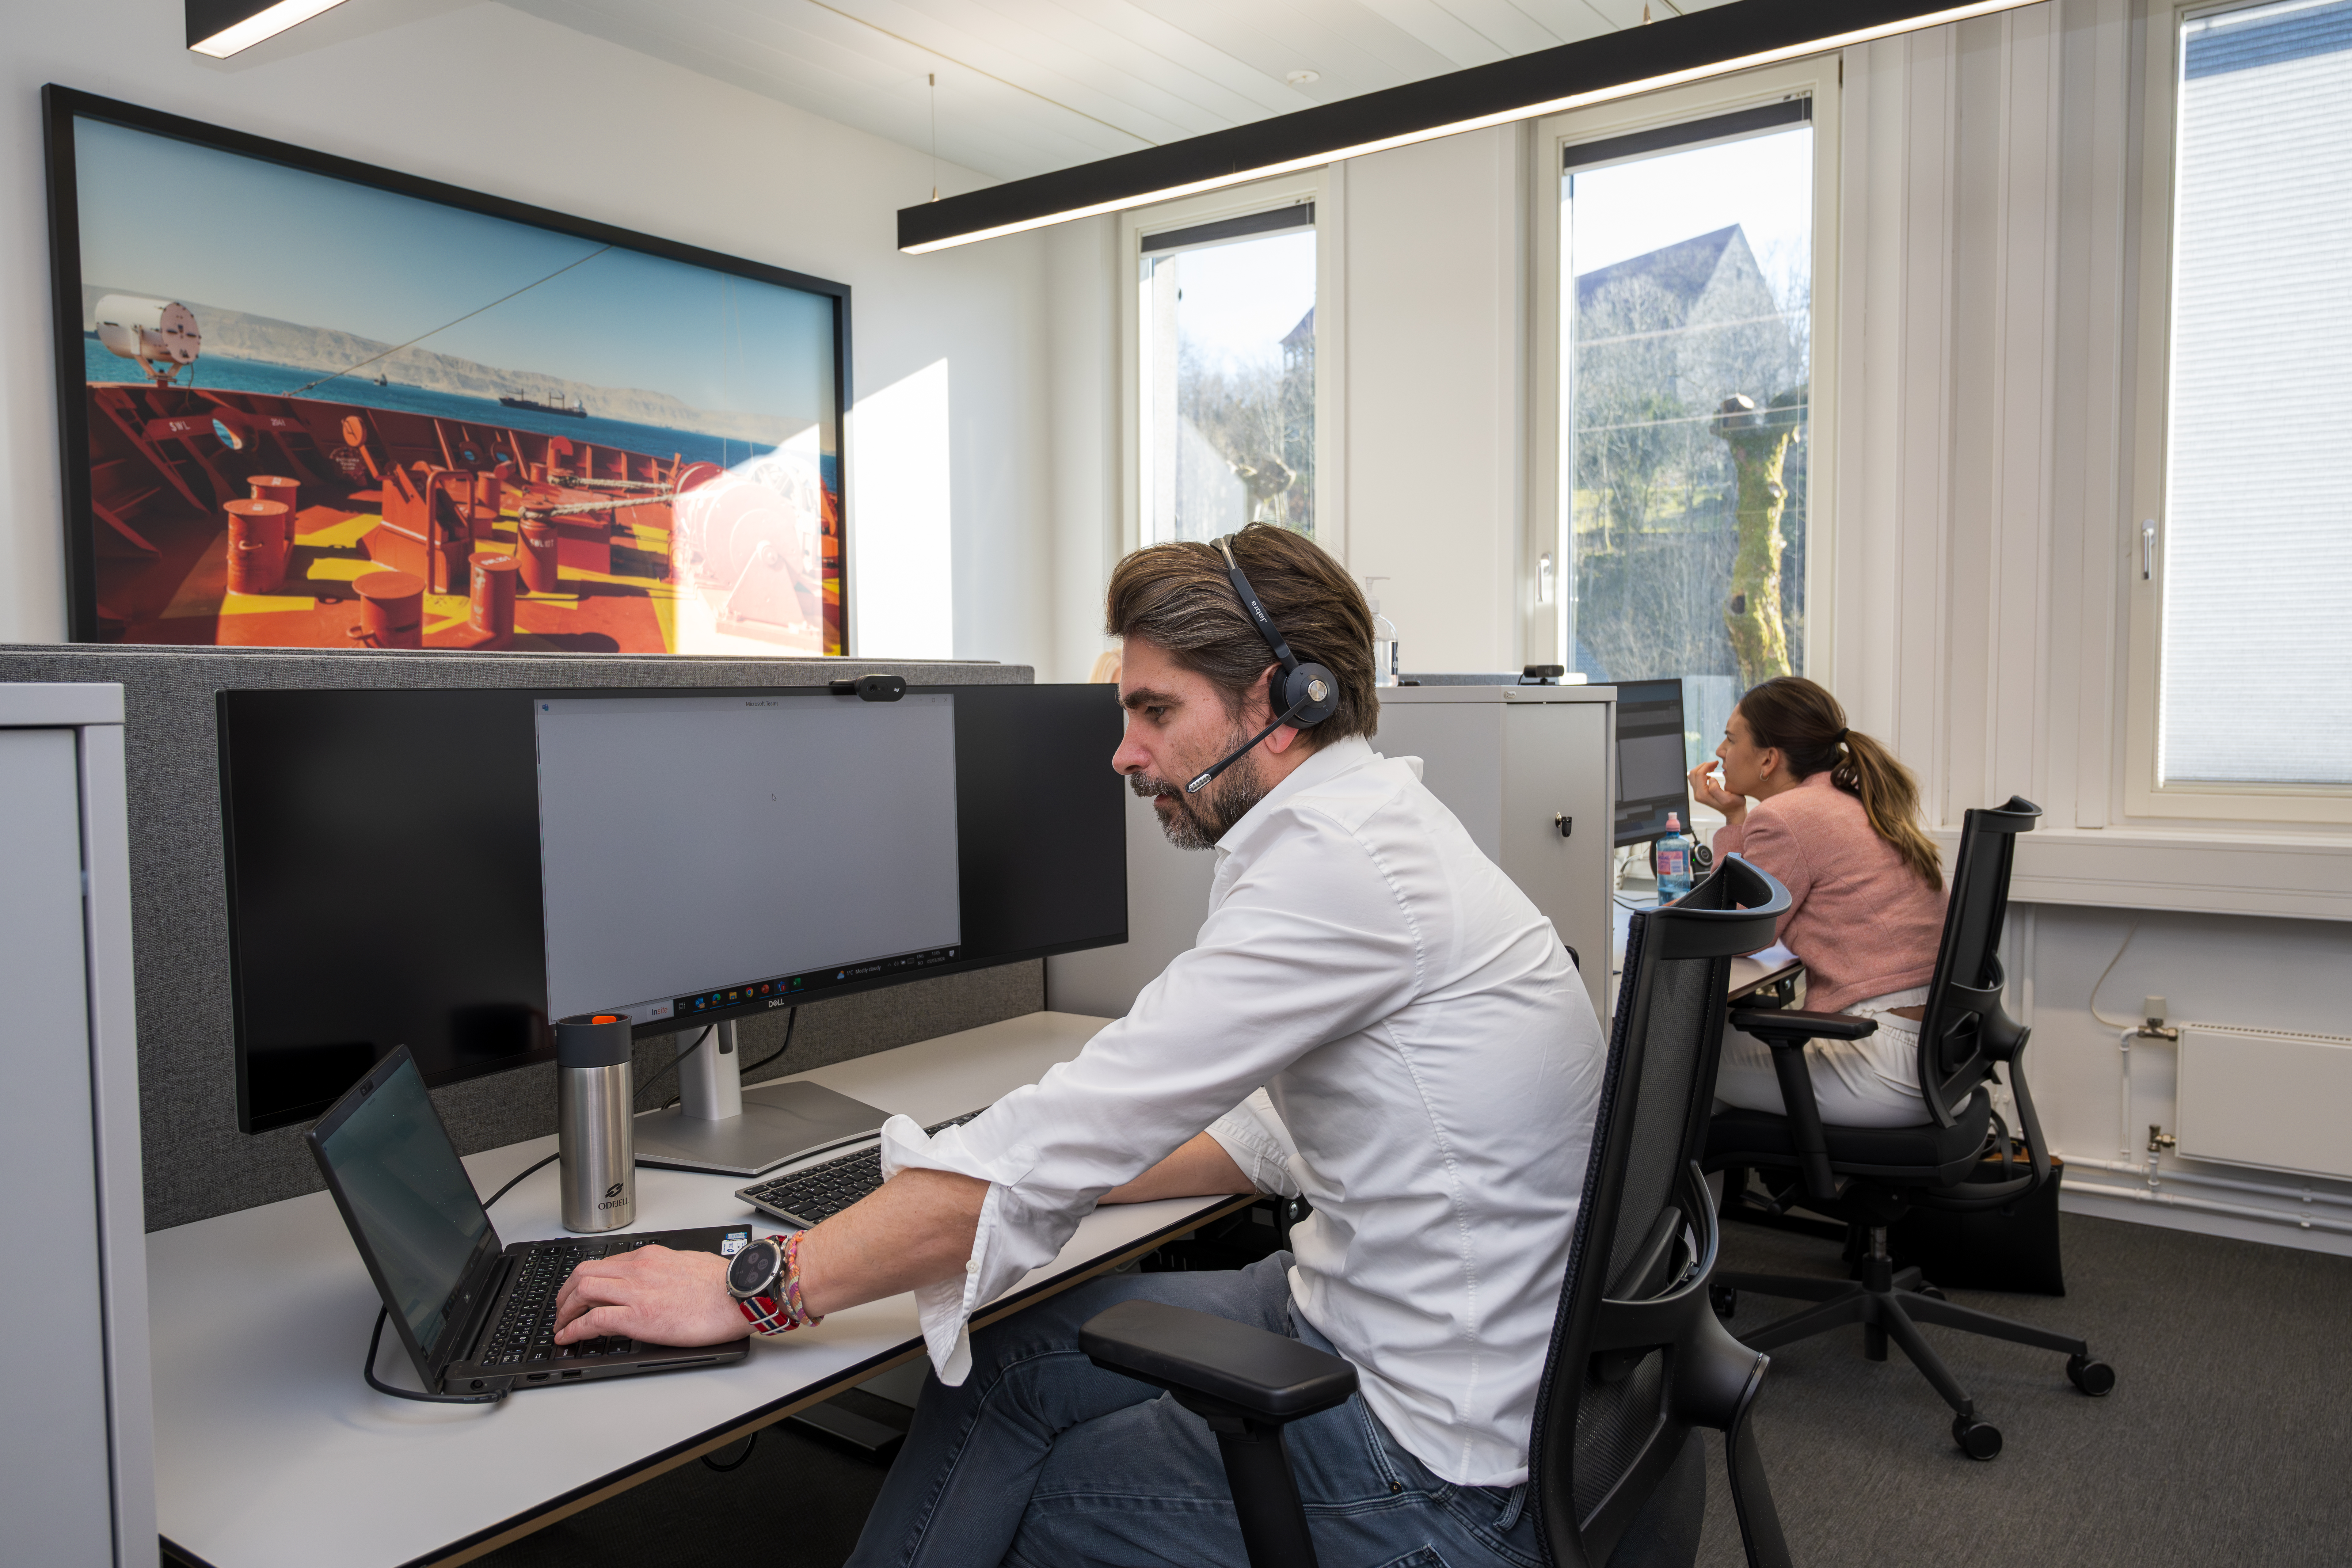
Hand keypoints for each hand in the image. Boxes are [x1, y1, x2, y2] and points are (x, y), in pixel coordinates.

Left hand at [553, 1244, 745, 1347]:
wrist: (740, 1293)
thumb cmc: (724, 1283)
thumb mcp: (688, 1264)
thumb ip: (667, 1270)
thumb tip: (662, 1279)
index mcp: (651, 1256)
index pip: (605, 1263)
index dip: (584, 1280)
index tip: (579, 1293)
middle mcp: (638, 1269)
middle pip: (584, 1273)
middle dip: (565, 1292)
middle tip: (562, 1309)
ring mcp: (636, 1292)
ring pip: (582, 1292)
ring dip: (564, 1310)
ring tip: (561, 1325)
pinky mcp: (638, 1317)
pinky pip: (593, 1321)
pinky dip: (573, 1329)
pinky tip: (567, 1337)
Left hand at [1688, 761, 1745, 822]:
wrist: (1734, 811)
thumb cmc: (1734, 804)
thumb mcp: (1728, 798)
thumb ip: (1716, 789)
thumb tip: (1710, 779)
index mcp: (1703, 795)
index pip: (1699, 774)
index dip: (1707, 765)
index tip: (1717, 762)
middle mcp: (1698, 794)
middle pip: (1693, 773)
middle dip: (1703, 765)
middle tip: (1715, 763)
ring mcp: (1698, 793)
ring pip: (1693, 775)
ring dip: (1702, 768)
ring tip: (1713, 767)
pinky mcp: (1700, 792)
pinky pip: (1696, 778)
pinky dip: (1702, 772)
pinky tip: (1711, 772)